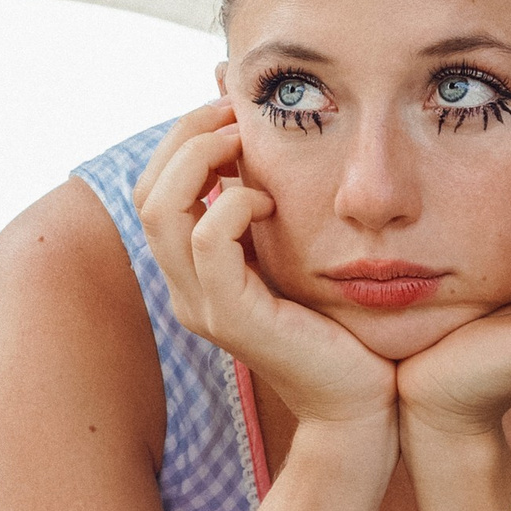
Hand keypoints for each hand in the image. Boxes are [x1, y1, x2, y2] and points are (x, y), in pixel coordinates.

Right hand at [133, 101, 398, 428]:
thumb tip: (259, 135)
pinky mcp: (234, 318)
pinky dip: (233, 204)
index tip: (230, 110)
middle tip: (234, 112)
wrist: (363, 400)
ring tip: (244, 142)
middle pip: (147, 191)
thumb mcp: (294, 251)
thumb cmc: (339, 325)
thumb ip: (269, 206)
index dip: (182, 139)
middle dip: (185, 136)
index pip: (153, 189)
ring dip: (201, 158)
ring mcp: (203, 306)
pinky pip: (209, 242)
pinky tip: (270, 200)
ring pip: (163, 209)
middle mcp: (185, 289)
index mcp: (193, 272)